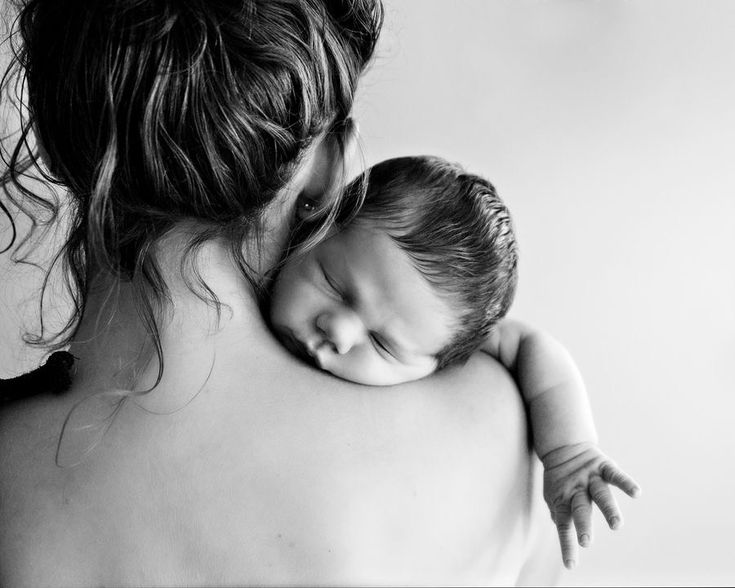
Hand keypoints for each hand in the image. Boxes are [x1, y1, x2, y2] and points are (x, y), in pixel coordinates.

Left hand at [541, 442, 640, 569]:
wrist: (563, 446)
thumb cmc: (560, 478)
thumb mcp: (554, 495)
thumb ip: (558, 513)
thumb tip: (560, 529)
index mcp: (564, 500)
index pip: (564, 526)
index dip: (567, 545)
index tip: (571, 565)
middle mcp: (577, 490)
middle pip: (580, 510)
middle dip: (583, 525)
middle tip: (586, 541)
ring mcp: (590, 478)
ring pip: (600, 494)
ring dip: (608, 509)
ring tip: (616, 524)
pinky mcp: (602, 466)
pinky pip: (615, 475)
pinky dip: (625, 482)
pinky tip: (636, 492)